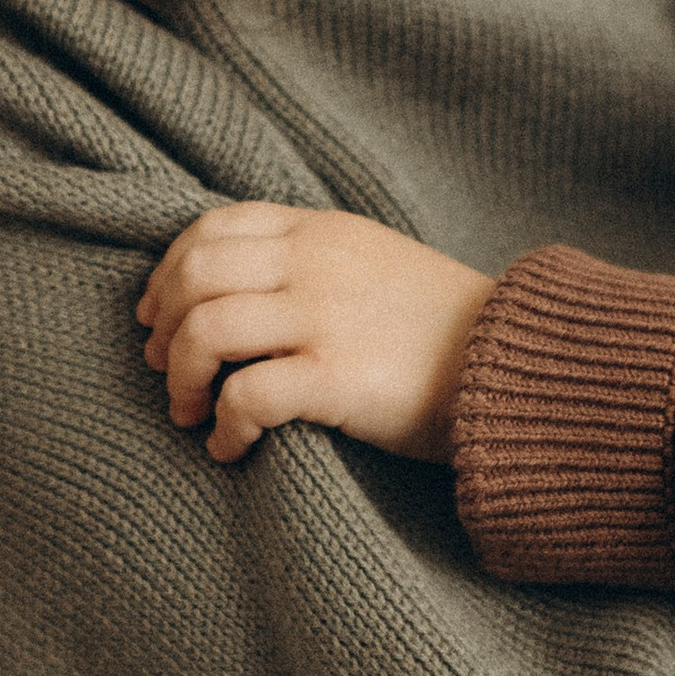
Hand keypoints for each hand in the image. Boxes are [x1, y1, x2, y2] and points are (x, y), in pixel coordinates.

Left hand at [137, 204, 494, 462]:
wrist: (518, 363)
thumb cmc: (446, 327)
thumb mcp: (376, 261)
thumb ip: (314, 260)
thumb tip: (244, 289)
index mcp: (322, 231)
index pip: (214, 228)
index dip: (169, 271)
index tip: (156, 315)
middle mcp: (315, 263)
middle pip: (196, 274)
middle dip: (163, 327)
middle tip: (162, 371)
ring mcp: (325, 317)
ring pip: (205, 330)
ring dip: (180, 378)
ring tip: (190, 414)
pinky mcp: (337, 377)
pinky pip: (246, 396)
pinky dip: (223, 427)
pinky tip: (231, 448)